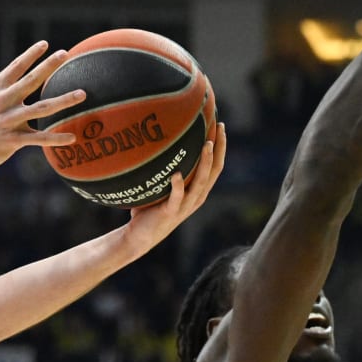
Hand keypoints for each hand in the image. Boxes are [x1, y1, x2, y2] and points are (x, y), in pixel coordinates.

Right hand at [0, 42, 85, 175]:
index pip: (14, 68)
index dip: (30, 55)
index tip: (45, 44)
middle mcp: (1, 103)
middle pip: (31, 80)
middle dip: (49, 66)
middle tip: (66, 54)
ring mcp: (7, 121)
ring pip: (41, 109)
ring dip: (64, 100)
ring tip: (82, 94)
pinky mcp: (10, 141)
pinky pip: (39, 139)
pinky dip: (56, 138)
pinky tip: (72, 137)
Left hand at [117, 122, 227, 255]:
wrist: (140, 236)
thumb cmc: (149, 208)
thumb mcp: (160, 185)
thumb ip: (162, 167)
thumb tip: (153, 139)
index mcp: (197, 191)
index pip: (215, 166)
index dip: (220, 146)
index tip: (220, 125)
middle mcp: (196, 198)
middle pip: (214, 170)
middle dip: (219, 148)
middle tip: (219, 128)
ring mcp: (184, 206)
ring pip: (200, 183)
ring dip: (204, 163)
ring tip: (205, 145)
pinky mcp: (170, 213)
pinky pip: (176, 198)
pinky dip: (177, 186)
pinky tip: (175, 174)